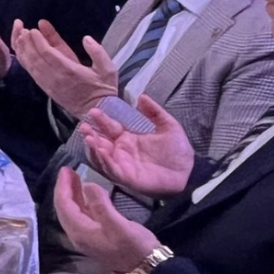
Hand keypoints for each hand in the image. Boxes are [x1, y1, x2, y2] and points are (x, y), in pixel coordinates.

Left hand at [11, 18, 117, 117]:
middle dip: (28, 43)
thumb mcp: (108, 69)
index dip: (39, 41)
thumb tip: (87, 38)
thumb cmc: (103, 88)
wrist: (97, 110)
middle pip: (36, 58)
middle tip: (22, 30)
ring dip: (23, 51)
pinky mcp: (46, 88)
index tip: (33, 30)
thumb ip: (98, 52)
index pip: (48, 54)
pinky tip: (21, 53)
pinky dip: (25, 62)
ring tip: (19, 38)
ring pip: (31, 66)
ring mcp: (49, 84)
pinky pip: (32, 73)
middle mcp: (56, 78)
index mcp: (70, 71)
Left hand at [53, 168, 162, 273]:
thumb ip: (101, 205)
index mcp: (80, 231)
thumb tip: (87, 185)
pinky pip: (82, 216)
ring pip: (73, 212)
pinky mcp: (96, 236)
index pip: (64, 205)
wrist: (146, 269)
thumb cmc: (134, 247)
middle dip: (65, 188)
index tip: (65, 169)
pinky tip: (87, 194)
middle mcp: (78, 234)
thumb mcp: (118, 225)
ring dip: (73, 194)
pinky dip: (82, 202)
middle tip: (68, 171)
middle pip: (64, 208)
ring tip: (75, 178)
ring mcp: (86, 236)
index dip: (63, 186)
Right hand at [79, 94, 194, 198]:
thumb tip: (141, 96)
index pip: (110, 127)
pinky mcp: (125, 177)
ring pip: (101, 156)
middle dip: (90, 134)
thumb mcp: (168, 126)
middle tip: (84, 126)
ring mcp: (121, 164)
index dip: (101, 120)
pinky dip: (103, 161)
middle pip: (100, 142)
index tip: (94, 111)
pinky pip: (111, 169)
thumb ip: (154, 112)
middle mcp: (121, 151)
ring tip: (89, 138)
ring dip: (93, 148)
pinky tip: (100, 151)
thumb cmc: (178, 152)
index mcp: (128, 139)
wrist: (189, 173)